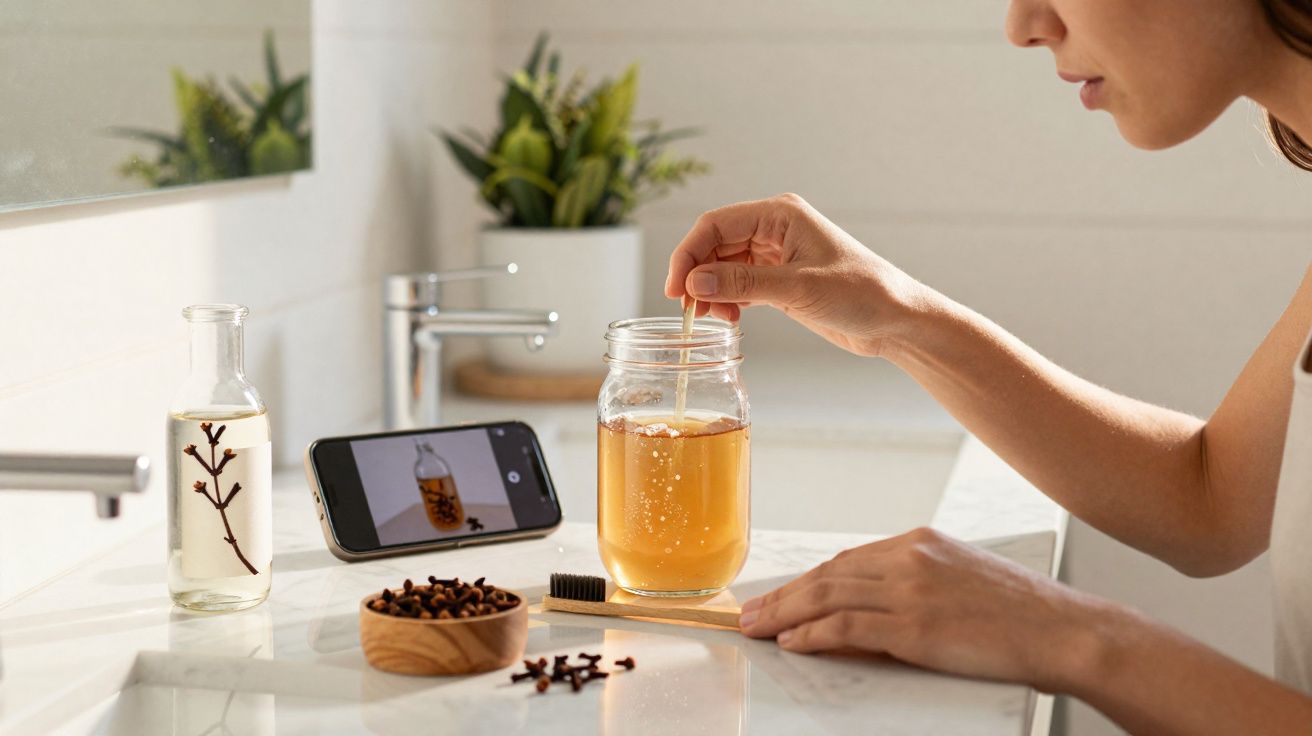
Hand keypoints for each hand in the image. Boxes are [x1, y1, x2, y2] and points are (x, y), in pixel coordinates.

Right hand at [664, 193, 929, 356]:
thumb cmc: (861, 293)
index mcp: (780, 214)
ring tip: (715, 316)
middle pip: (715, 244)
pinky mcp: (780, 279)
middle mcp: (775, 228)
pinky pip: (739, 283)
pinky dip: (728, 299)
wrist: (895, 319)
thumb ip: (744, 283)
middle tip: (689, 309)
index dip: (688, 254)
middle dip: (698, 274)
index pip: (716, 224)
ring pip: (724, 265)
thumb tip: (696, 281)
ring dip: (712, 289)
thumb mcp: (798, 289)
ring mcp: (777, 254)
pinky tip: (729, 317)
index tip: (676, 289)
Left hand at [738, 527, 1109, 690]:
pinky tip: (792, 643)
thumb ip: (914, 584)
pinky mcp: (916, 627)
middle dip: (783, 595)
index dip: (807, 579)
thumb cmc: (1020, 613)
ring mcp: (912, 591)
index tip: (780, 593)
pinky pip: (848, 628)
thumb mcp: (960, 579)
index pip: (846, 560)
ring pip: (828, 597)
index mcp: (921, 542)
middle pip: (828, 574)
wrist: (1063, 631)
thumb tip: (867, 609)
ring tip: (757, 628)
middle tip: (749, 612)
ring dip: (785, 614)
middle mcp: (911, 558)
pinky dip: (813, 635)